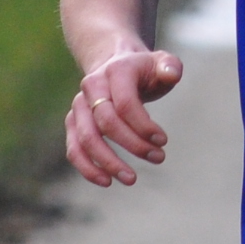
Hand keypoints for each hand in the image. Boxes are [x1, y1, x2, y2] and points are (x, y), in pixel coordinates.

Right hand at [65, 45, 183, 186]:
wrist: (115, 64)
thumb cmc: (143, 70)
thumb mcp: (162, 63)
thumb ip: (170, 66)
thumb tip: (171, 74)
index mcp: (115, 71)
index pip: (125, 103)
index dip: (143, 126)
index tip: (163, 141)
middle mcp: (92, 86)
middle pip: (106, 122)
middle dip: (133, 145)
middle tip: (158, 158)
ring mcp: (79, 105)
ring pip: (86, 139)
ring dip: (108, 162)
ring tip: (131, 179)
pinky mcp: (73, 122)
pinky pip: (74, 148)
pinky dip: (87, 167)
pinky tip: (107, 181)